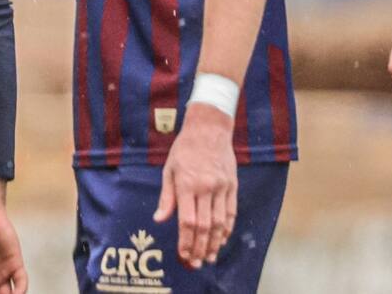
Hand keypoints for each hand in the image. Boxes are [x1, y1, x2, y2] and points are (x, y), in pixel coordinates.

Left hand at [153, 103, 236, 268]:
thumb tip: (159, 220)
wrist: (209, 128)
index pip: (187, 221)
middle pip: (204, 226)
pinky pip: (231, 212)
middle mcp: (205, 187)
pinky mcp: (232, 185)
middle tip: (197, 264)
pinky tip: (222, 239)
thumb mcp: (169, 169)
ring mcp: (221, 187)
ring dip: (215, 243)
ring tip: (210, 257)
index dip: (186, 242)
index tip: (183, 255)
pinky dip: (227, 228)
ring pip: (219, 223)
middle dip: (200, 248)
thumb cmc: (185, 148)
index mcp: (187, 184)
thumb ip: (167, 197)